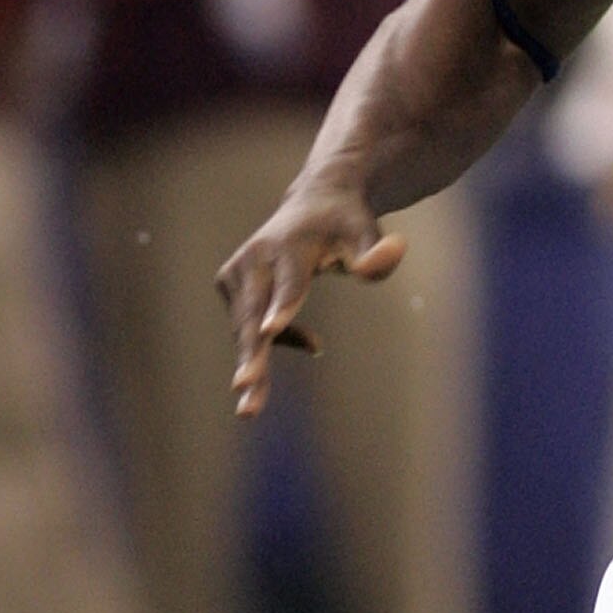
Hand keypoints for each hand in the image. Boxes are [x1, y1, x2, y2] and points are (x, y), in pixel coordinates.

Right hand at [217, 175, 405, 418]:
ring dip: (253, 365)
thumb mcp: (367, 233)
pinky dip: (273, 340)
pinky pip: (249, 326)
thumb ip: (378, 252)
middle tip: (243, 390)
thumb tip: (385, 260)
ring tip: (250, 410)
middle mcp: (255, 258)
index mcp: (289, 246)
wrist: (314, 202)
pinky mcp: (228, 284)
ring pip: (245, 328)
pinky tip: (313, 343)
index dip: (282, 307)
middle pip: (255, 316)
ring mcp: (236, 271)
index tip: (267, 330)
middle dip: (251, 356)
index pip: (290, 283)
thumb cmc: (346, 223)